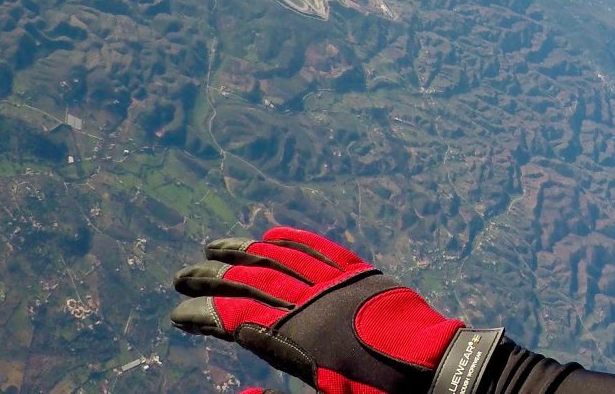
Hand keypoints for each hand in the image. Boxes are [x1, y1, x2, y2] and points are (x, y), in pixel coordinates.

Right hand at [171, 227, 504, 393]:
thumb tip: (240, 391)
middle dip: (212, 277)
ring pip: (280, 258)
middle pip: (251, 281)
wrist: (434, 370)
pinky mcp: (361, 274)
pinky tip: (271, 236)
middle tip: (183, 275)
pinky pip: (320, 249)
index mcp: (297, 337)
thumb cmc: (376, 393)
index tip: (179, 312)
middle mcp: (311, 302)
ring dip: (244, 250)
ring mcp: (336, 283)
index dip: (205, 312)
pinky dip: (292, 240)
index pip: (236, 317)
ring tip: (215, 246)